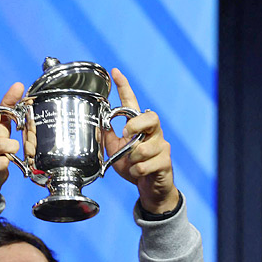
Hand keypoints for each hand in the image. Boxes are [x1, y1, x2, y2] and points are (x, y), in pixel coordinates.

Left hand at [106, 69, 177, 213]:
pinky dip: (137, 171)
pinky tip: (138, 173)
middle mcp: (153, 132)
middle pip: (151, 117)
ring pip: (144, 147)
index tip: (115, 73)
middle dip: (136, 126)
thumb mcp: (115, 150)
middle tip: (126, 135)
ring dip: (132, 159)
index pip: (132, 102)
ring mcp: (161, 146)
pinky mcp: (165, 162)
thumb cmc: (133, 166)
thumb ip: (107, 136)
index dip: (124, 87)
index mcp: (139, 126)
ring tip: (132, 164)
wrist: (149, 189)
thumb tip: (96, 123)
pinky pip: (146, 165)